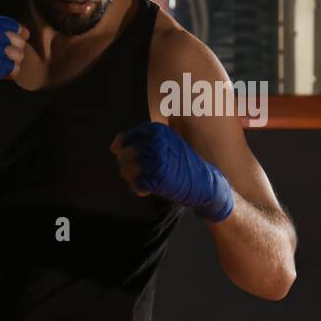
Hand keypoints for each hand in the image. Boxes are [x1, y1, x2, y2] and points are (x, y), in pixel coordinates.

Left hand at [110, 122, 234, 221]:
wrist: (205, 183)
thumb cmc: (184, 164)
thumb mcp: (168, 143)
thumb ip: (145, 141)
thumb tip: (115, 147)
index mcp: (158, 132)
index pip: (128, 137)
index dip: (121, 145)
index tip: (118, 151)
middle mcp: (156, 144)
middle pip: (124, 155)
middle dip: (126, 165)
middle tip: (138, 172)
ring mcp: (157, 161)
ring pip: (126, 170)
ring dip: (132, 178)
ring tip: (144, 180)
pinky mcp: (158, 179)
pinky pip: (136, 185)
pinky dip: (140, 189)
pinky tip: (148, 188)